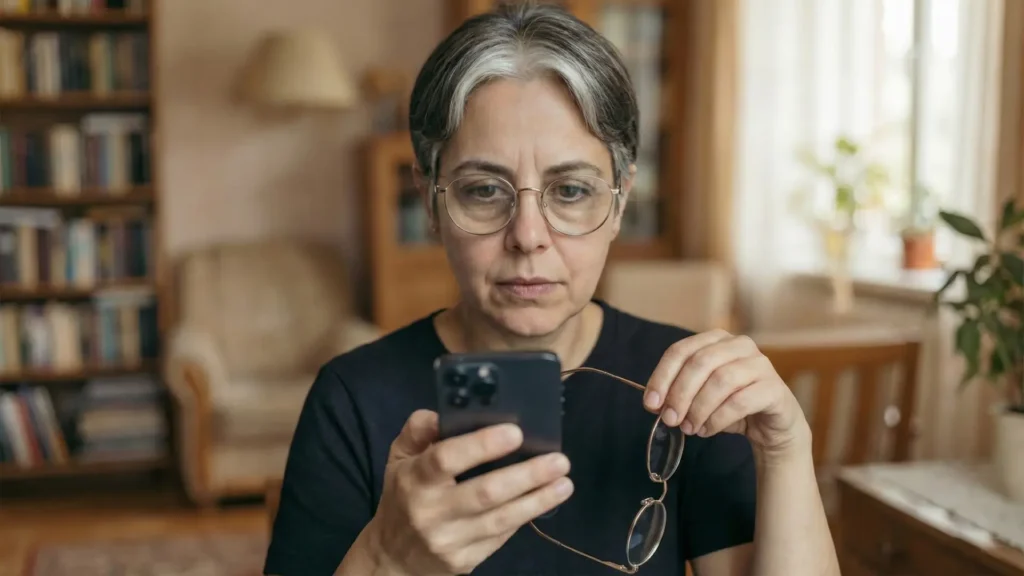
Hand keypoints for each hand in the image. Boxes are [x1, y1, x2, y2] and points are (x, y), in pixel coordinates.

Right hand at [367, 410, 573, 575]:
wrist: (394, 557)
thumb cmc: (404, 496)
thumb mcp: (399, 458)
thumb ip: (419, 430)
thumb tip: (443, 411)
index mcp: (414, 479)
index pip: (446, 459)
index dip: (482, 445)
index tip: (515, 432)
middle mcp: (431, 512)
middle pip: (485, 493)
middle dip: (526, 475)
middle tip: (558, 460)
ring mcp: (449, 540)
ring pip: (501, 519)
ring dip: (538, 499)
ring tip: (564, 482)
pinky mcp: (465, 561)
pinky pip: (501, 536)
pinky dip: (525, 516)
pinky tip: (544, 501)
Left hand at [642, 329, 808, 454]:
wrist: (772, 426)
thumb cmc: (731, 406)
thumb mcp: (699, 396)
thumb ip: (678, 394)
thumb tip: (654, 404)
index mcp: (716, 340)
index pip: (681, 350)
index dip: (662, 376)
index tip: (651, 404)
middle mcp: (740, 345)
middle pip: (700, 362)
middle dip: (680, 394)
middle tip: (670, 420)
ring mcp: (760, 364)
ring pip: (721, 380)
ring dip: (699, 408)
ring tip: (690, 428)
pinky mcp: (774, 388)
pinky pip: (740, 401)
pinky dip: (718, 418)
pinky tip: (708, 430)